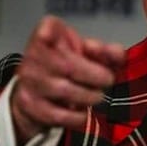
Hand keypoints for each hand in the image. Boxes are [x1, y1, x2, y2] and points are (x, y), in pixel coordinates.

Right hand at [10, 15, 124, 144]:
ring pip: (63, 90)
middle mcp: (32, 53)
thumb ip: (107, 51)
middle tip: (108, 80)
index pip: (51, 29)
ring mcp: (28, 79)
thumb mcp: (88, 51)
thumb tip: (118, 54)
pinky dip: (75, 116)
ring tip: (98, 96)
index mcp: (47, 32)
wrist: (39, 88)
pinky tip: (84, 112)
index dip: (68, 38)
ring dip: (88, 96)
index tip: (90, 47)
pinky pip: (55, 113)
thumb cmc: (67, 62)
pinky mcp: (28, 103)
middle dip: (94, 75)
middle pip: (68, 65)